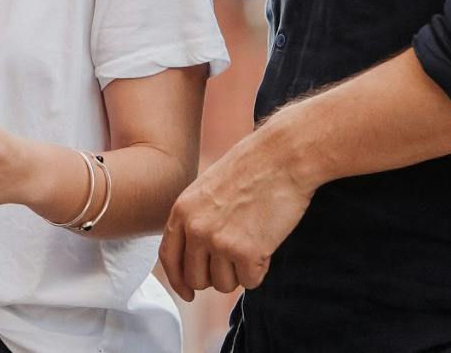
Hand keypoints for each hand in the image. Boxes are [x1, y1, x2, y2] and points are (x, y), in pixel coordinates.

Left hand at [159, 129, 313, 299]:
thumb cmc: (252, 169)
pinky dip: (260, 269)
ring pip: (224, 284)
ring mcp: (219, 242)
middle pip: (196, 279)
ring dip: (240, 271)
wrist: (282, 156)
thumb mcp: (207, 190)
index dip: (178, 280)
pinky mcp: (246, 252)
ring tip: (253, 240)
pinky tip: (266, 243)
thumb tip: (197, 258)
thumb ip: (196, 220)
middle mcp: (195, 229)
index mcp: (182, 211)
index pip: (169, 257)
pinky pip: (250, 282)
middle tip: (235, 258)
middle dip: (216, 276)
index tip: (188, 293)